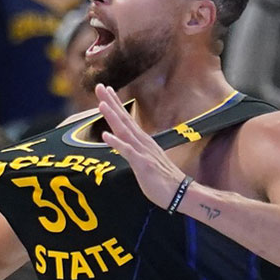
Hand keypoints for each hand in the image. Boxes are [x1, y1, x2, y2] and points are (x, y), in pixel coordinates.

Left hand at [95, 84, 185, 208]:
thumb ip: (137, 152)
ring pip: (124, 131)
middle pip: (124, 119)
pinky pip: (127, 151)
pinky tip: (106, 135)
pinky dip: (116, 142)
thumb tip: (128, 148)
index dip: (116, 104)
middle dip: (111, 102)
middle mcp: (142, 142)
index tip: (107, 91)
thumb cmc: (164, 180)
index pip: (127, 119)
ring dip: (112, 116)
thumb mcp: (147, 161)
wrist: (180, 193)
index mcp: (142, 141)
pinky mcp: (142, 163)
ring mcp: (142, 151)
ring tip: (101, 103)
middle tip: (99, 86)